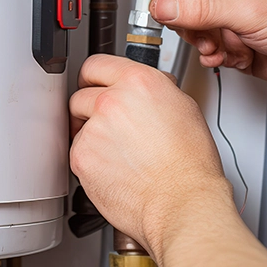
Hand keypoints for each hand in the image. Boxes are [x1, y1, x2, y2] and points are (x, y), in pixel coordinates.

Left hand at [69, 55, 233, 258]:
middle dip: (90, 108)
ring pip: (77, 125)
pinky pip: (77, 151)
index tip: (93, 84)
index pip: (96, 64)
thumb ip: (153, 91)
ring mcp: (93, 129)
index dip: (94, 77)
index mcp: (138, 81)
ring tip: (118, 152)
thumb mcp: (182, 108)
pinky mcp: (81, 157)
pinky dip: (89, 159)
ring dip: (90, 134)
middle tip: (108, 125)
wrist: (181, 202)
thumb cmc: (189, 164)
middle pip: (81, 94)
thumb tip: (141, 90)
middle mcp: (112, 100)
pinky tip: (113, 167)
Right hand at [135, 0, 266, 99]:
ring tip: (224, 44)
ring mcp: (230, 17)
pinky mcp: (232, 42)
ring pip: (191, 26)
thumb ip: (202, 10)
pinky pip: (204, 47)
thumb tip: (165, 5)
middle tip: (195, 24)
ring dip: (204, 40)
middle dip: (188, 17)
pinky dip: (214, 56)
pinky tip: (231, 56)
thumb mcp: (250, 12)